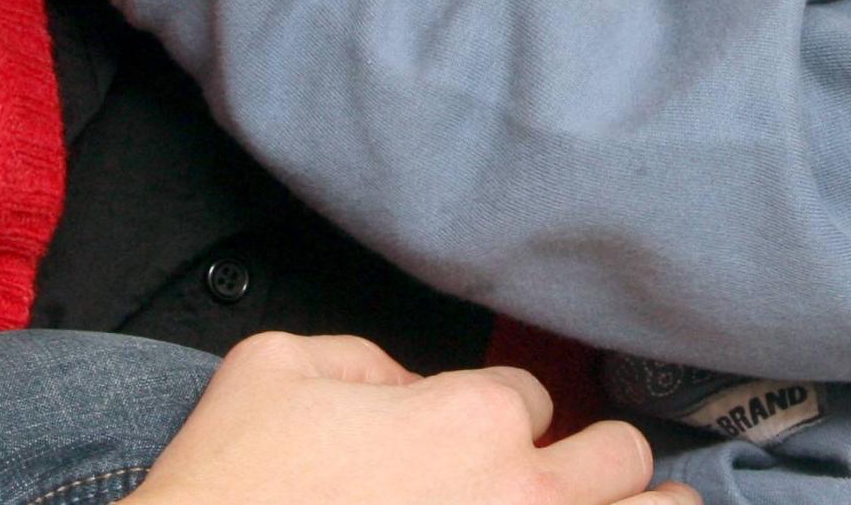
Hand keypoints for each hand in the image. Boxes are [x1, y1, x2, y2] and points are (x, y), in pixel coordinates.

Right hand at [125, 333, 696, 504]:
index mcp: (470, 418)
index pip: (530, 396)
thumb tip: (401, 387)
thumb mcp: (271, 369)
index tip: (464, 451)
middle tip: (563, 490)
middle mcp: (523, 494)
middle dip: (598, 467)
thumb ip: (359, 358)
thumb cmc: (228, 496)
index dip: (497, 418)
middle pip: (621, 458)